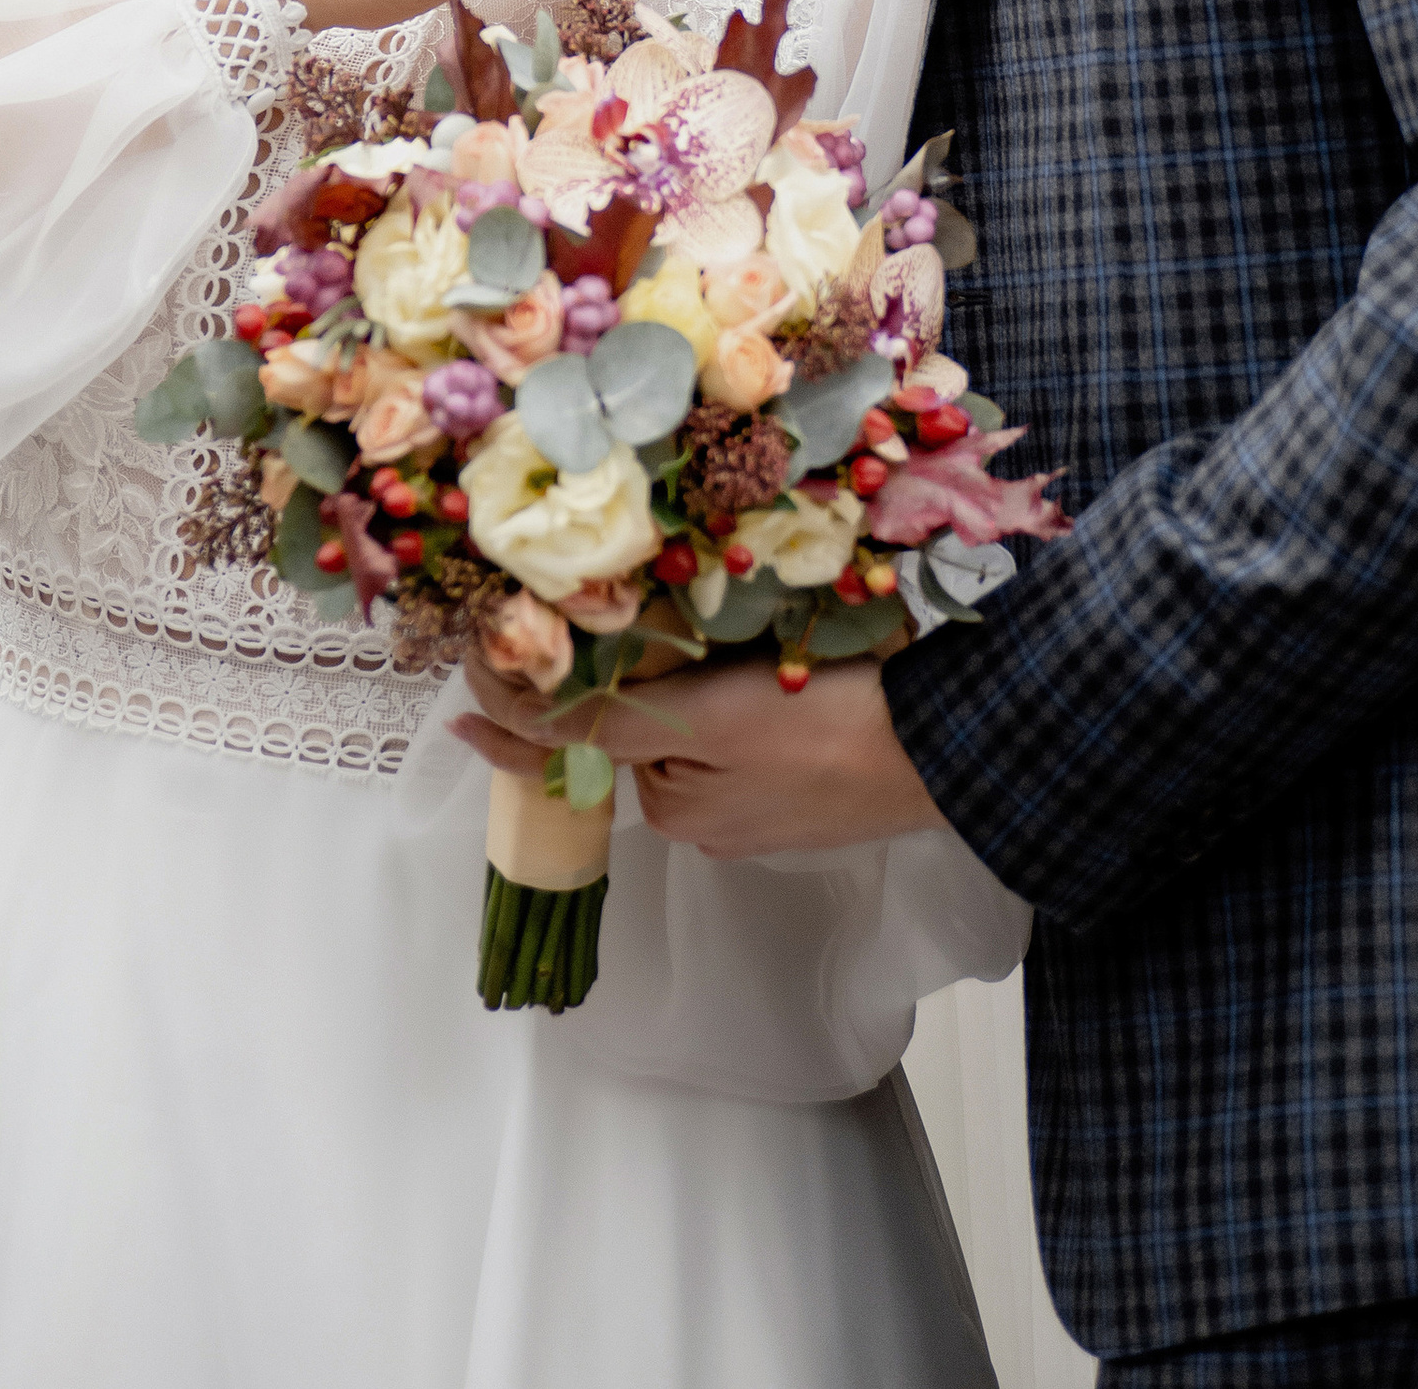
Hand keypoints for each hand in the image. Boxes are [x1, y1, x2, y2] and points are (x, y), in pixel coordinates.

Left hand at [455, 646, 946, 858]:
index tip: (464, 679)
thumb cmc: (829, 726)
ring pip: (694, 724)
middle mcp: (705, 815)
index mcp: (675, 803)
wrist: (954, 744)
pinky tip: (775, 657)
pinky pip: (745, 733)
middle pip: (639, 726)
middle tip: (637, 602)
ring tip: (723, 618)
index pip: (571, 747)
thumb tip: (509, 711)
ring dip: (692, 677)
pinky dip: (742, 694)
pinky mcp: (802, 790)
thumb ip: (610, 718)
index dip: (516, 712)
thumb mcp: (706, 719)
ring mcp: (757, 806)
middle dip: (632, 675)